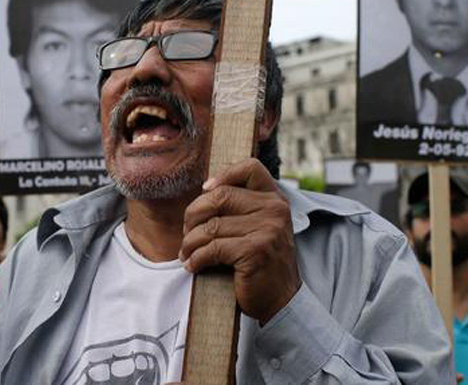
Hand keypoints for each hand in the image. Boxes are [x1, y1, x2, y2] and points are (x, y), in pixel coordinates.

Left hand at [180, 158, 300, 323]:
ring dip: (190, 242)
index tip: (206, 190)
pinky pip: (212, 248)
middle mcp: (275, 210)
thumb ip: (241, 207)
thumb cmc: (260, 262)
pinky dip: (196, 258)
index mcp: (275, 199)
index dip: (223, 174)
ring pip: (211, 226)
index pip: (250, 167)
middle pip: (219, 196)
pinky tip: (193, 265)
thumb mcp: (258, 227)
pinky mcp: (256, 251)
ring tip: (186, 253)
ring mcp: (268, 230)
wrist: (281, 301)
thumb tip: (205, 189)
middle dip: (194, 215)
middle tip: (186, 233)